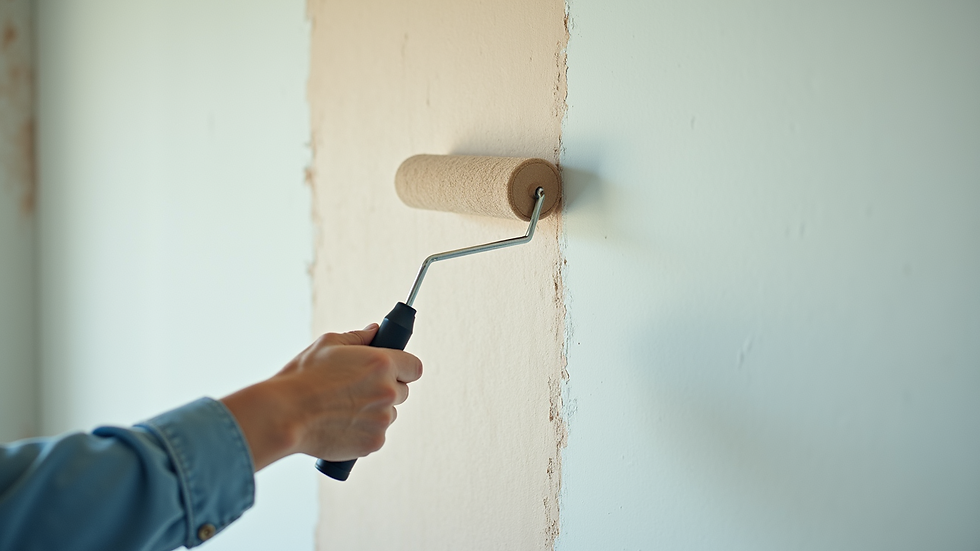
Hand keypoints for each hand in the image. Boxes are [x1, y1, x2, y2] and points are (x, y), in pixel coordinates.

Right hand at [220, 324, 422, 470]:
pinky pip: (377, 435)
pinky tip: (341, 425)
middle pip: (403, 391)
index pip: (414, 367)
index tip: (393, 370)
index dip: (403, 368)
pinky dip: (364, 432)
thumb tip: (375, 331)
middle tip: (357, 389)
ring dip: (374, 411)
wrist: (285, 415)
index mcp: (382, 363)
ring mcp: (382, 419)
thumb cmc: (303, 377)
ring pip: (389, 414)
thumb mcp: (328, 344)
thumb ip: (359, 337)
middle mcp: (388, 391)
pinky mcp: (374, 442)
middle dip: (386, 389)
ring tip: (343, 408)